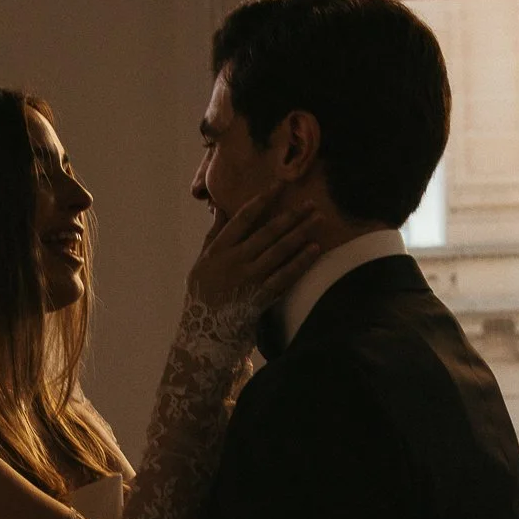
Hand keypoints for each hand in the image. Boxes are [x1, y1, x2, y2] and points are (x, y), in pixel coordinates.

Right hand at [188, 181, 318, 320]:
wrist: (204, 333)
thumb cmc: (202, 296)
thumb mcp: (200, 263)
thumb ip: (213, 236)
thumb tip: (220, 208)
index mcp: (218, 250)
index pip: (243, 217)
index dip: (263, 199)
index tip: (280, 185)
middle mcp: (234, 261)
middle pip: (267, 232)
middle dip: (291, 215)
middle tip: (311, 202)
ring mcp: (248, 279)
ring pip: (279, 251)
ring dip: (300, 233)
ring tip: (318, 220)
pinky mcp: (261, 297)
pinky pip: (284, 276)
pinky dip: (300, 262)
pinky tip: (314, 249)